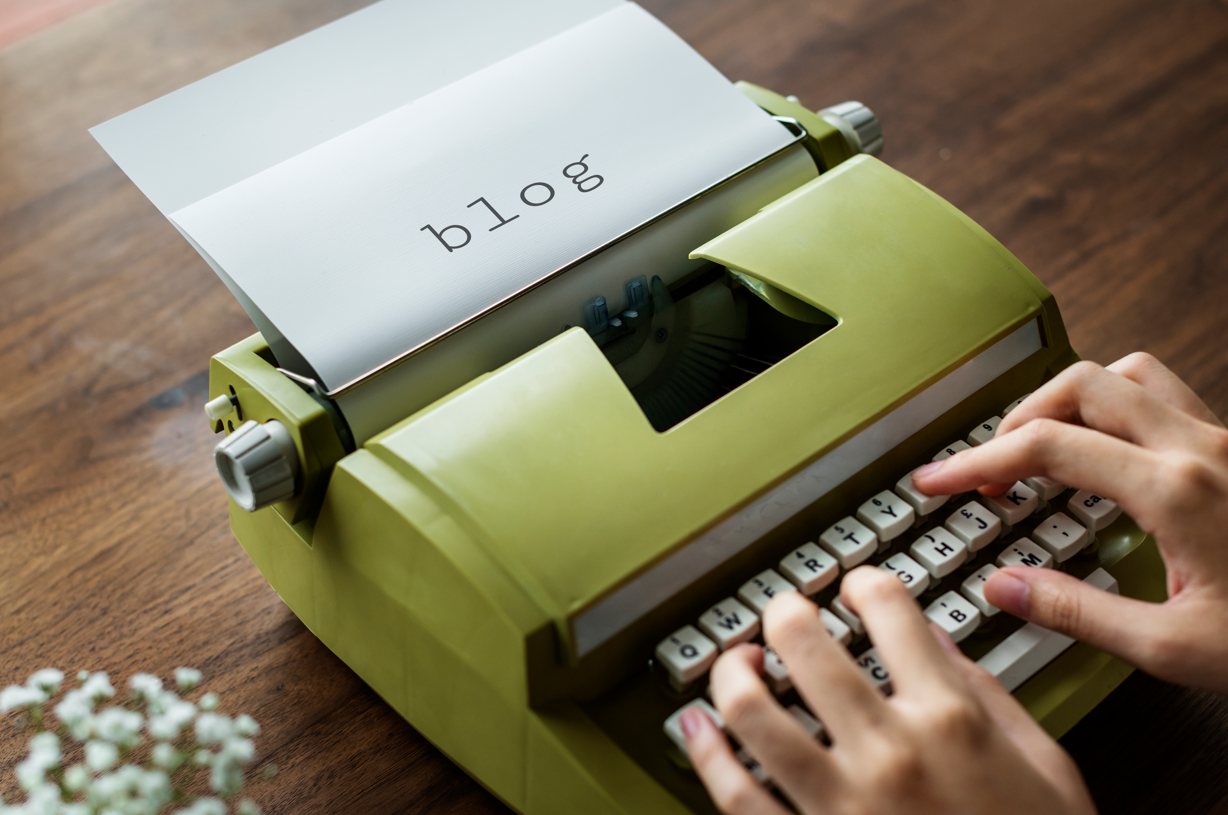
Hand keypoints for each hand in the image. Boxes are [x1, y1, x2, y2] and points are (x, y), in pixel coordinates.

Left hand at [681, 569, 1096, 814]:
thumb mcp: (1044, 766)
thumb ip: (987, 693)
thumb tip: (935, 639)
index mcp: (951, 721)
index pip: (890, 611)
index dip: (866, 583)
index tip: (856, 588)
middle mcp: (889, 752)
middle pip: (803, 643)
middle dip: (785, 612)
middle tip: (786, 614)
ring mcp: (841, 802)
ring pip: (751, 711)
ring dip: (733, 673)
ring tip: (739, 663)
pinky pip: (737, 794)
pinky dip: (705, 754)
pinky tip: (697, 728)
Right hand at [913, 352, 1227, 694]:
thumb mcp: (1176, 648)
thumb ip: (1078, 612)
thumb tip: (1005, 586)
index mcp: (1175, 490)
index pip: (1045, 446)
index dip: (975, 460)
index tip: (936, 480)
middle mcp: (1200, 447)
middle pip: (1081, 384)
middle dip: (1018, 418)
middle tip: (989, 467)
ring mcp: (1224, 440)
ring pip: (1129, 374)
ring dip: (1072, 399)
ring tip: (1043, 445)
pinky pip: (1166, 395)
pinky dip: (1118, 408)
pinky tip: (1109, 456)